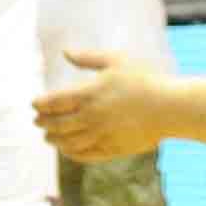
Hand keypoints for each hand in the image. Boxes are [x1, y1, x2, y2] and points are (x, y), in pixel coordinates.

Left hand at [37, 45, 174, 160]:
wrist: (170, 107)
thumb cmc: (145, 79)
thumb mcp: (116, 60)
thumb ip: (88, 58)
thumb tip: (65, 51)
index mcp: (89, 94)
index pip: (54, 102)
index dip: (40, 104)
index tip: (34, 105)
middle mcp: (91, 117)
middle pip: (57, 124)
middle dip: (43, 123)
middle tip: (37, 122)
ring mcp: (101, 135)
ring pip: (69, 142)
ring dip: (54, 140)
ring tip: (48, 138)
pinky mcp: (113, 149)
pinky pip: (86, 155)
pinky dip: (72, 153)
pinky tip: (68, 150)